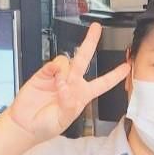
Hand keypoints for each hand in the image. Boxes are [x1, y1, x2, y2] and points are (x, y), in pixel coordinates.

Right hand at [7, 22, 128, 143]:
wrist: (26, 125)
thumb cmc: (47, 125)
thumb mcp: (63, 120)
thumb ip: (68, 104)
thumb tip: (66, 88)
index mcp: (83, 95)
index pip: (103, 83)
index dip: (115, 75)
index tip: (127, 66)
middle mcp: (72, 83)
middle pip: (84, 59)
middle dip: (90, 42)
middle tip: (96, 29)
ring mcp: (58, 78)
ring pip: (68, 61)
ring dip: (66, 69)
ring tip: (60, 84)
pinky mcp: (43, 75)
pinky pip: (52, 64)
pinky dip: (54, 69)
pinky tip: (53, 78)